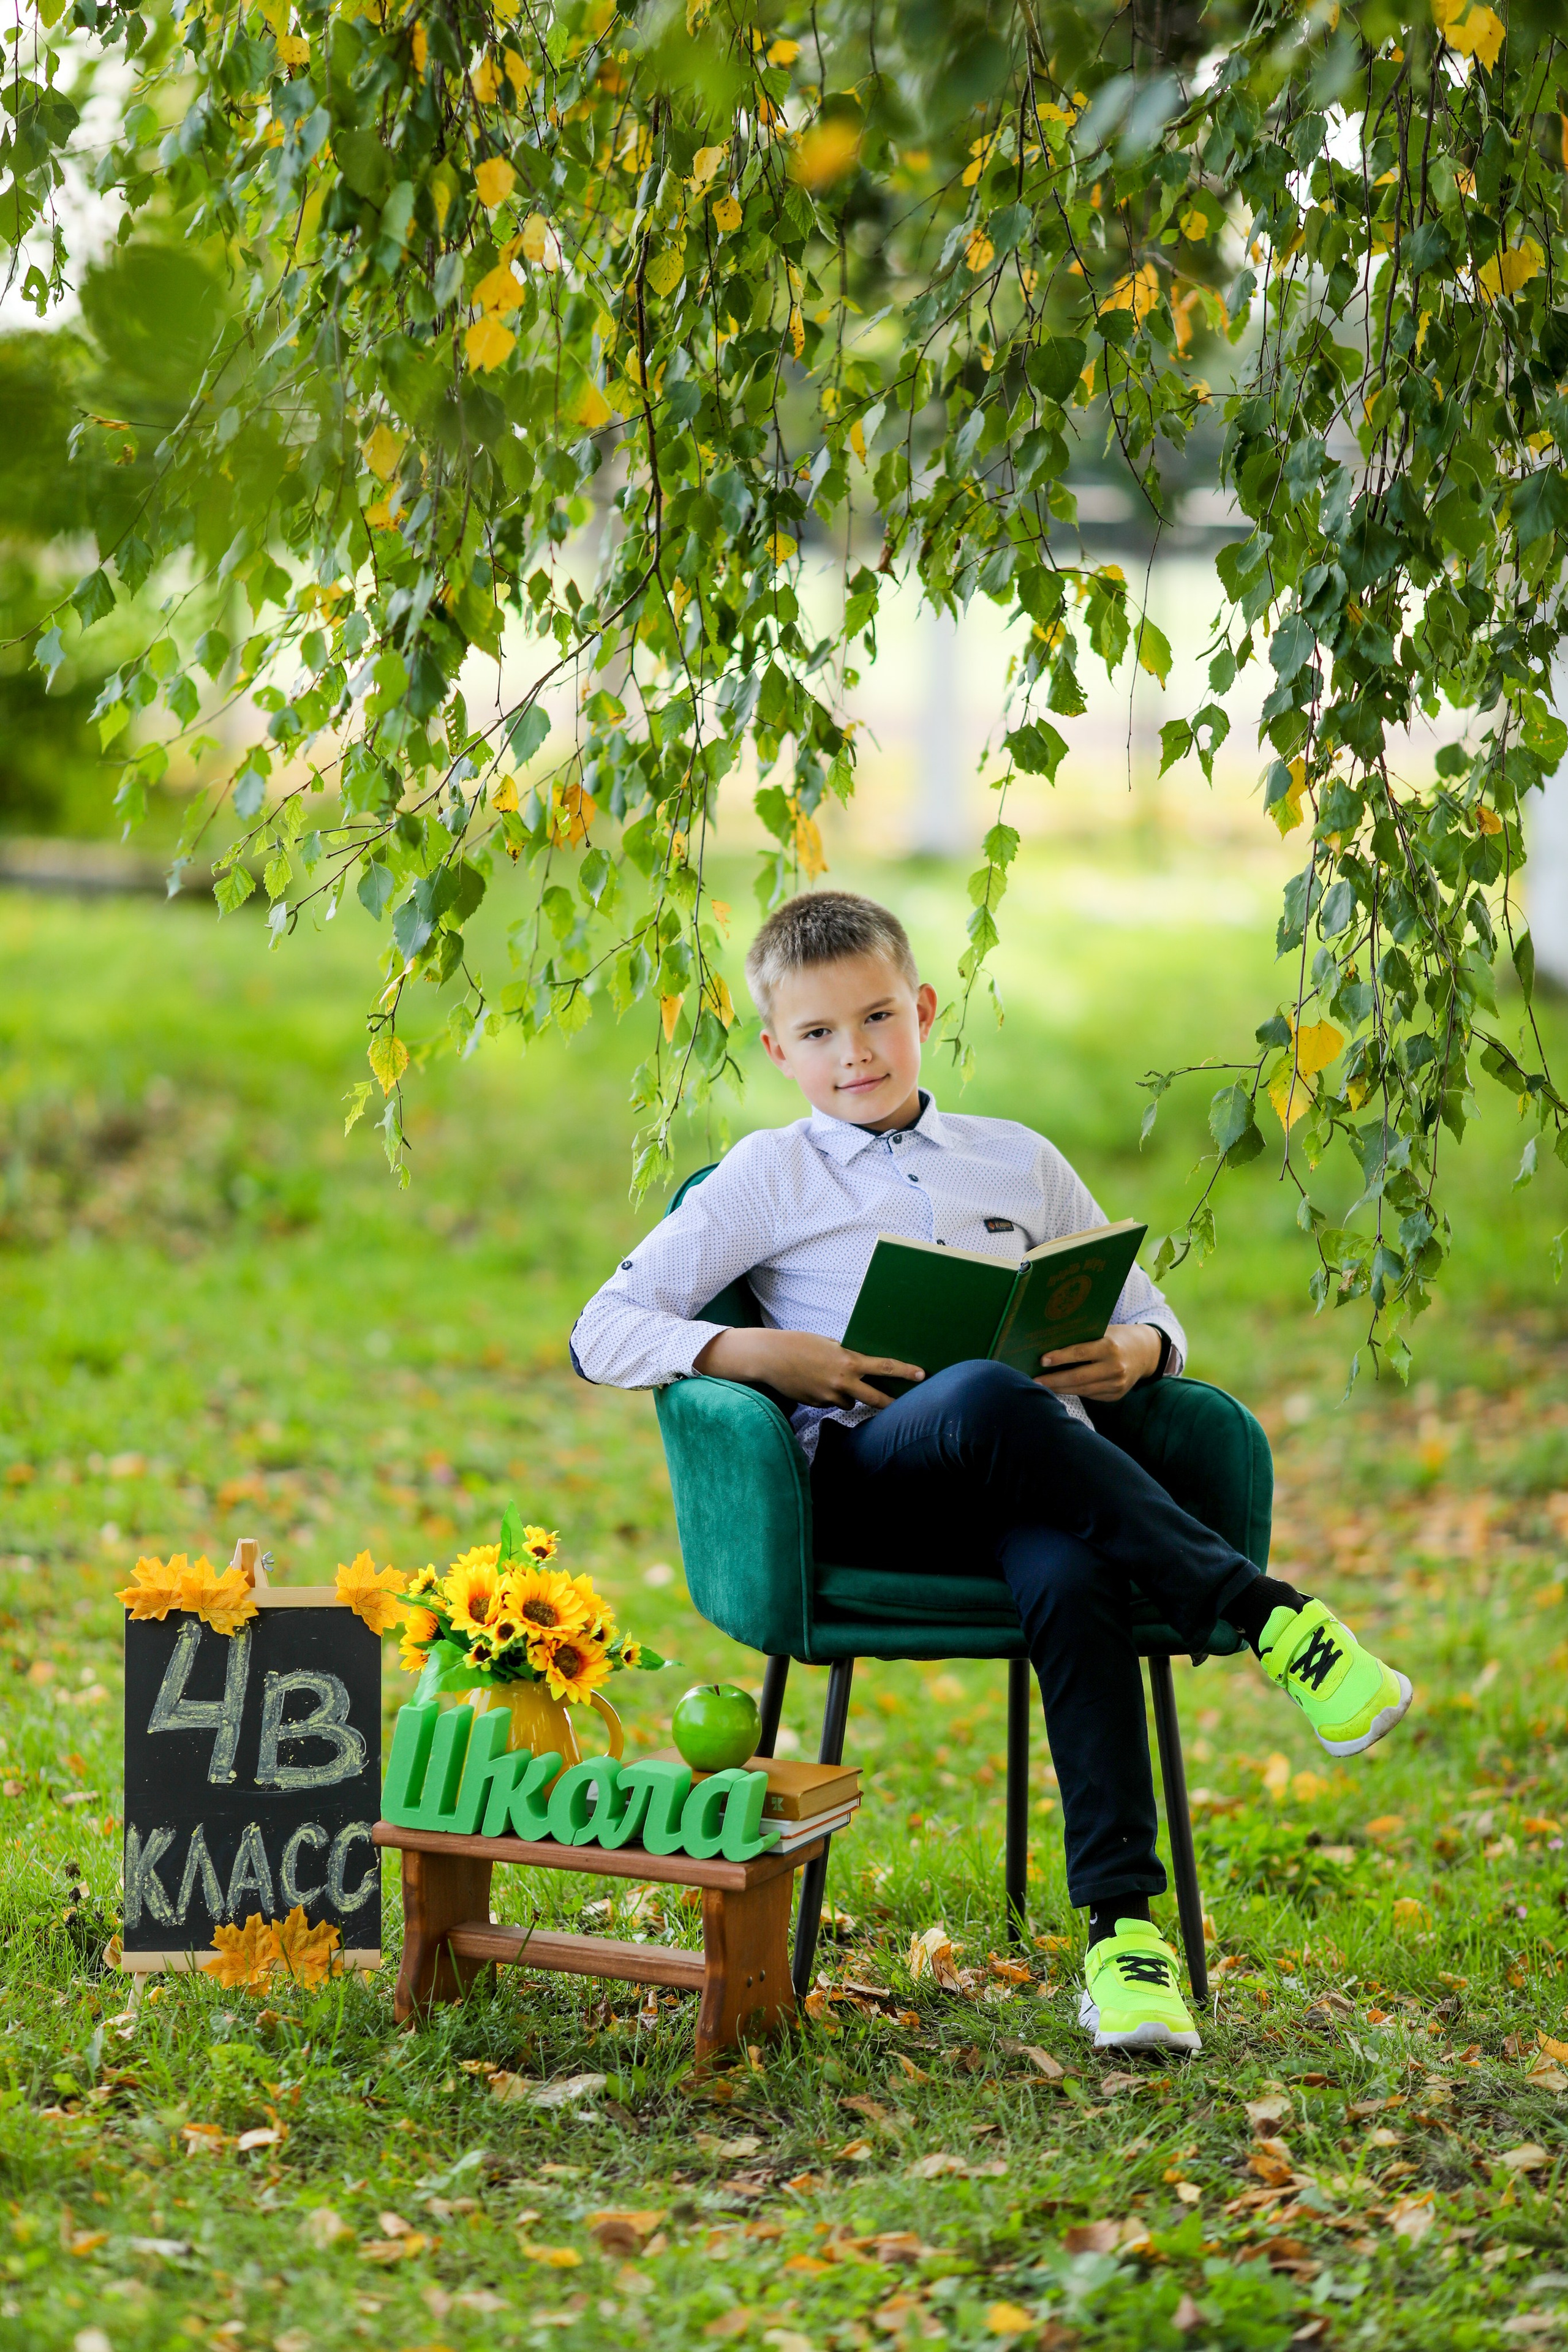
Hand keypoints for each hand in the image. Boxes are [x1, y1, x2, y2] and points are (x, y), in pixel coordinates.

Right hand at [693, 1325, 924, 1408]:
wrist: (770, 1357)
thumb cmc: (799, 1344)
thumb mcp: (827, 1344)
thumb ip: (845, 1356)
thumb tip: (858, 1366)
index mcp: (848, 1362)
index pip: (883, 1367)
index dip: (904, 1372)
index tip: (921, 1374)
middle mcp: (842, 1382)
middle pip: (875, 1398)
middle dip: (889, 1401)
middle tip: (901, 1404)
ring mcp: (829, 1396)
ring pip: (849, 1402)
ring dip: (847, 1394)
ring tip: (828, 1379)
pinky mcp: (816, 1404)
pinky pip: (830, 1403)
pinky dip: (828, 1395)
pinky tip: (813, 1383)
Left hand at [1036, 1324, 1161, 1401]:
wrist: (1146, 1353)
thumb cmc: (1117, 1338)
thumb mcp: (1103, 1333)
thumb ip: (1083, 1340)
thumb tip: (1050, 1346)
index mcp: (1110, 1347)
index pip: (1080, 1353)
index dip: (1060, 1357)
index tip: (1042, 1360)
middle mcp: (1115, 1368)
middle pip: (1078, 1377)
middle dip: (1053, 1380)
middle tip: (1034, 1380)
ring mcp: (1116, 1385)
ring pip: (1081, 1390)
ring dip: (1060, 1389)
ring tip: (1042, 1385)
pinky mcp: (1115, 1395)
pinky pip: (1089, 1395)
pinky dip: (1073, 1392)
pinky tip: (1059, 1389)